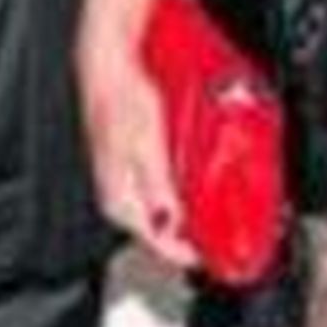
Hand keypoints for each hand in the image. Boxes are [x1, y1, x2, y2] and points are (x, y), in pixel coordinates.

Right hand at [78, 43, 196, 274]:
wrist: (108, 70)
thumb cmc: (122, 99)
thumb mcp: (148, 144)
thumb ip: (160, 187)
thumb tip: (170, 222)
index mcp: (120, 198)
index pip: (157, 243)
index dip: (188, 253)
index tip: (213, 256)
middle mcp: (117, 198)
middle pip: (158, 235)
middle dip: (188, 239)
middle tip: (218, 238)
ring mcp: (121, 185)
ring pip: (157, 219)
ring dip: (183, 221)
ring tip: (209, 219)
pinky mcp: (127, 171)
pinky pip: (154, 199)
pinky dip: (174, 202)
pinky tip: (188, 193)